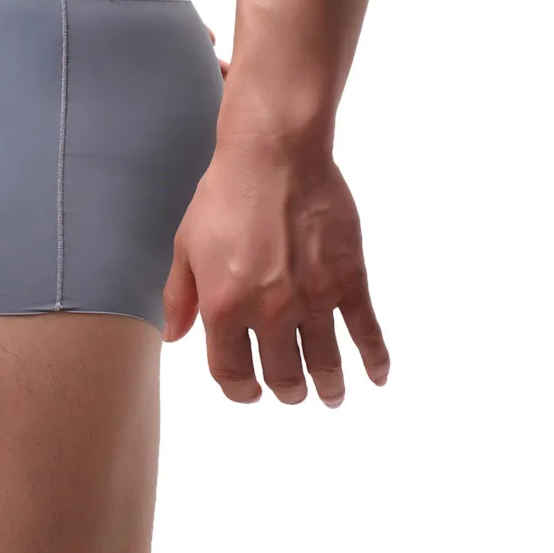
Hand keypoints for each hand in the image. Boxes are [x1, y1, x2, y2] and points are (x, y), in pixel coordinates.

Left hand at [161, 143, 388, 406]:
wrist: (274, 156)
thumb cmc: (223, 196)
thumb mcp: (186, 246)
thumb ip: (180, 297)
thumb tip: (176, 338)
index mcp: (223, 307)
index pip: (231, 372)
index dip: (239, 390)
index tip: (249, 392)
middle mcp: (269, 312)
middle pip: (282, 375)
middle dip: (286, 391)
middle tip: (291, 393)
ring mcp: (313, 299)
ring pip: (325, 362)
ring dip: (328, 386)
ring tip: (329, 396)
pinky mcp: (349, 280)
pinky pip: (366, 331)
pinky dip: (374, 359)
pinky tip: (376, 375)